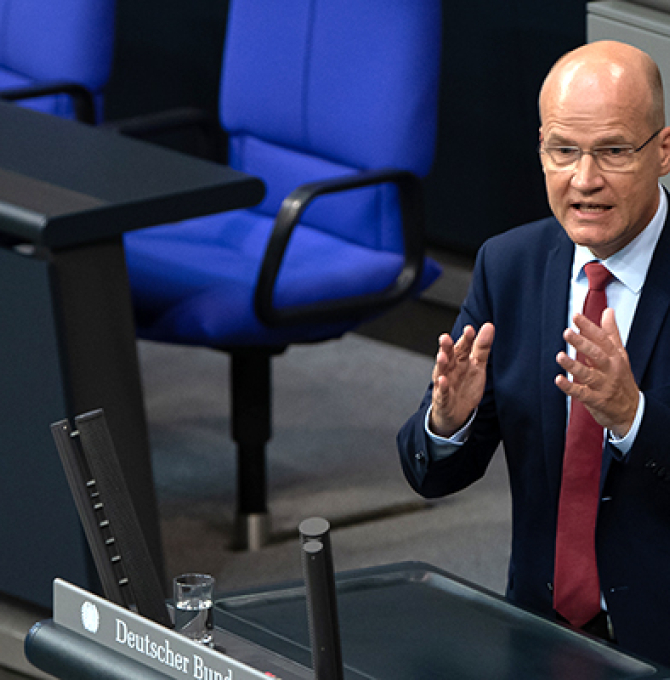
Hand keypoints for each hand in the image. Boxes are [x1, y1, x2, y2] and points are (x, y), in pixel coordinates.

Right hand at [429, 323, 494, 437]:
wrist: (455, 412)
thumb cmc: (464, 385)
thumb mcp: (477, 365)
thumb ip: (482, 347)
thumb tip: (489, 326)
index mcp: (459, 360)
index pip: (462, 346)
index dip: (466, 339)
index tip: (469, 330)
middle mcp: (450, 369)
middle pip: (448, 356)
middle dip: (446, 347)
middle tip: (445, 338)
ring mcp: (445, 383)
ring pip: (441, 371)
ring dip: (441, 363)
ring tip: (442, 356)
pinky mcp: (443, 399)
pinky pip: (442, 392)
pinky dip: (442, 386)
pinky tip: (442, 380)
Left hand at [555, 308, 638, 436]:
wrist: (632, 410)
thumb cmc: (621, 379)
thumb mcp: (620, 354)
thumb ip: (610, 333)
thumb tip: (608, 312)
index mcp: (614, 356)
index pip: (602, 338)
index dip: (588, 327)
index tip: (575, 316)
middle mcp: (610, 369)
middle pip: (596, 354)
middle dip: (582, 343)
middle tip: (567, 332)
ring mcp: (603, 385)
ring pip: (588, 374)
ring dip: (573, 365)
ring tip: (560, 356)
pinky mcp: (596, 400)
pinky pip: (581, 393)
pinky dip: (569, 387)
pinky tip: (559, 379)